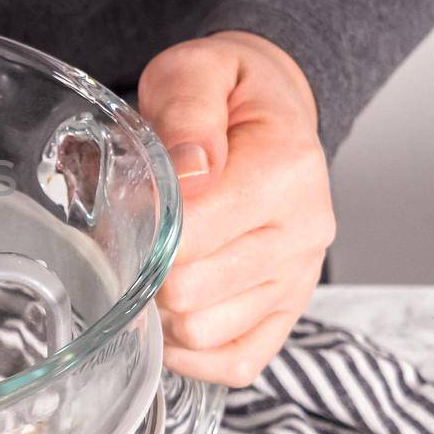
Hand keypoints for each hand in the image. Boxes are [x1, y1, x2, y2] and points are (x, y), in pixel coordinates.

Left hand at [138, 31, 334, 387]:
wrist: (266, 107)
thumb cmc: (225, 94)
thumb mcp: (197, 72)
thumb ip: (187, 111)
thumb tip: (191, 168)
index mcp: (286, 172)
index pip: (190, 236)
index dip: (142, 227)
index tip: (129, 203)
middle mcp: (305, 232)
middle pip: (188, 293)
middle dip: (143, 268)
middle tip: (136, 233)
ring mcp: (300, 277)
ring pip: (204, 333)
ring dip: (161, 309)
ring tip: (156, 263)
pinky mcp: (289, 310)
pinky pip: (237, 361)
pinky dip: (193, 351)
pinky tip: (170, 314)